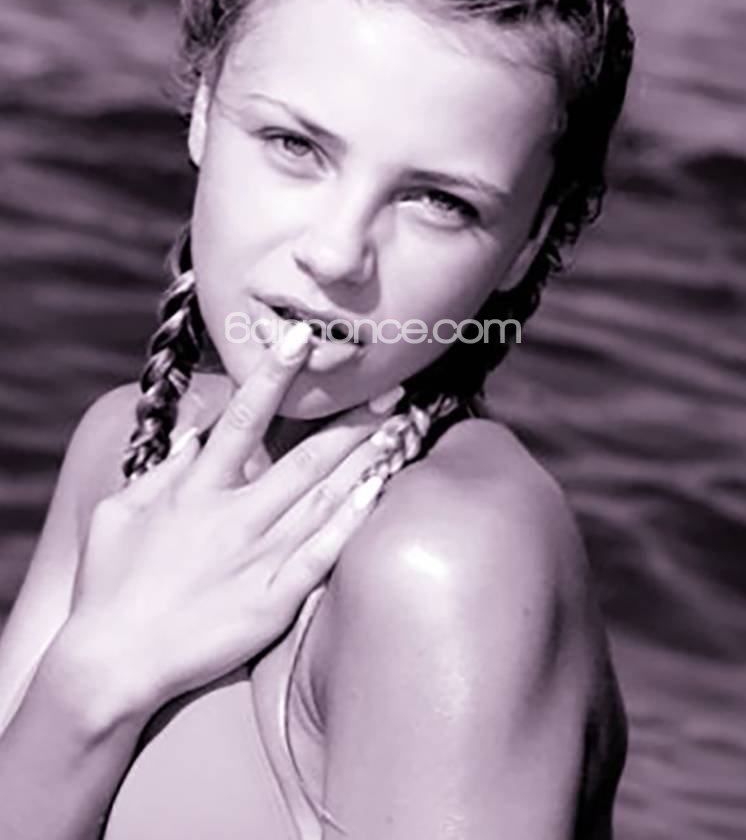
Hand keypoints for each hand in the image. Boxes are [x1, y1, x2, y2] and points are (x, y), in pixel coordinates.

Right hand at [67, 323, 400, 716]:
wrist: (110, 664)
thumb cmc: (109, 584)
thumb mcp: (119, 511)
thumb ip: (163, 470)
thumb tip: (197, 433)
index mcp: (196, 491)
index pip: (244, 419)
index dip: (274, 375)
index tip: (304, 338)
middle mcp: (233, 517)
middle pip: (304, 458)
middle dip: (350, 421)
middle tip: (390, 390)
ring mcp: (257, 559)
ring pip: (322, 499)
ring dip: (363, 462)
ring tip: (400, 430)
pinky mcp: (271, 602)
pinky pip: (321, 556)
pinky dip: (350, 523)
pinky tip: (378, 494)